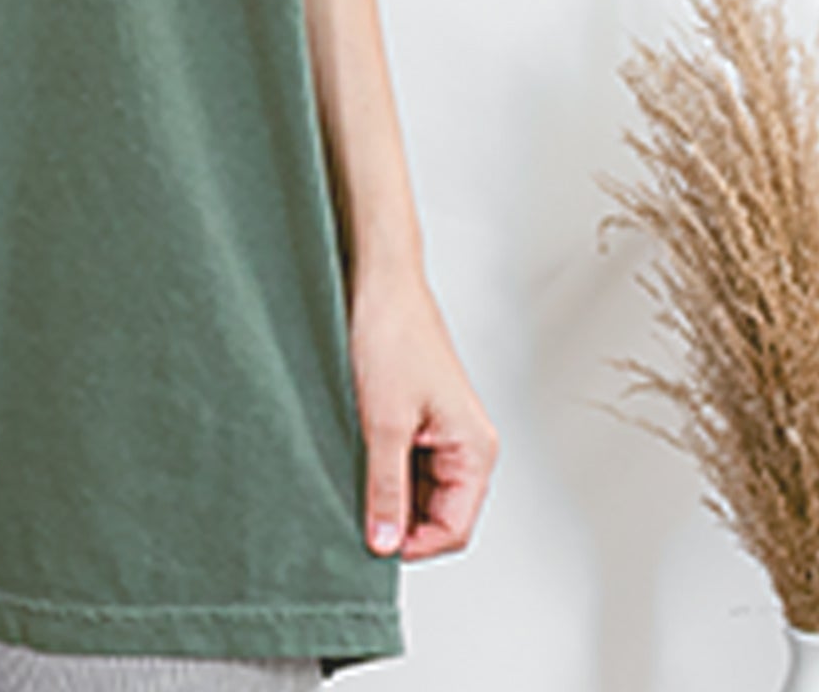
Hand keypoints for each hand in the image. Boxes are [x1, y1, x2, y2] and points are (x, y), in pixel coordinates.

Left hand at [347, 261, 497, 560]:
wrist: (377, 280)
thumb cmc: (391, 334)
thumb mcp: (383, 422)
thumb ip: (385, 486)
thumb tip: (385, 541)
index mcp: (475, 449)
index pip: (453, 529)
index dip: (412, 544)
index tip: (370, 543)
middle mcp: (466, 443)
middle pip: (438, 513)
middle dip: (398, 519)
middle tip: (353, 513)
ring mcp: (442, 430)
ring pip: (419, 488)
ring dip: (386, 492)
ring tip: (350, 479)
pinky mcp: (418, 416)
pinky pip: (405, 462)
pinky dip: (380, 468)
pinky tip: (352, 458)